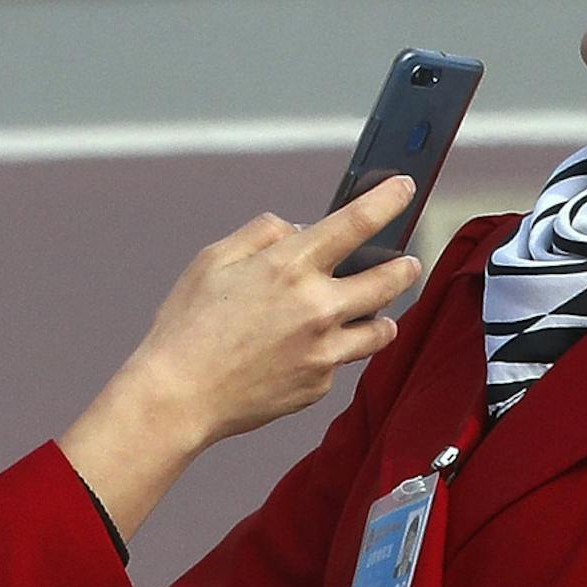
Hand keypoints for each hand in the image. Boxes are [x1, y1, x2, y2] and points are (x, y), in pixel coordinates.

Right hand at [58, 177, 420, 540]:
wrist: (178, 397)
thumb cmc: (188, 325)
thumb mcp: (213, 259)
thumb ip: (262, 234)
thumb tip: (298, 229)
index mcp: (289, 266)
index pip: (357, 222)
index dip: (388, 200)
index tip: (404, 189)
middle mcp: (317, 307)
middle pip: (390, 280)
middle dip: (405, 267)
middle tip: (407, 262)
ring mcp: (323, 350)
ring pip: (381, 329)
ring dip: (383, 314)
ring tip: (374, 311)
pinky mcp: (319, 384)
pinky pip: (341, 360)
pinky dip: (334, 350)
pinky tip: (307, 348)